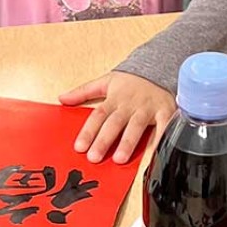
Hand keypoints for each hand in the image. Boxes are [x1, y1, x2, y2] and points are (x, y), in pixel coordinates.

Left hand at [60, 72, 174, 164]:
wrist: (158, 67)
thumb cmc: (131, 80)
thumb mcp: (105, 82)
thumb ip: (83, 92)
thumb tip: (62, 99)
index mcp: (114, 98)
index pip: (98, 116)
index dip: (88, 131)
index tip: (80, 147)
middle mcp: (130, 104)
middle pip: (114, 123)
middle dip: (104, 141)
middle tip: (94, 157)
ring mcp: (147, 108)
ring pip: (136, 126)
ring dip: (128, 142)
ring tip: (119, 159)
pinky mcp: (165, 111)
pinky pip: (164, 126)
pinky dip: (161, 137)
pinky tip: (155, 151)